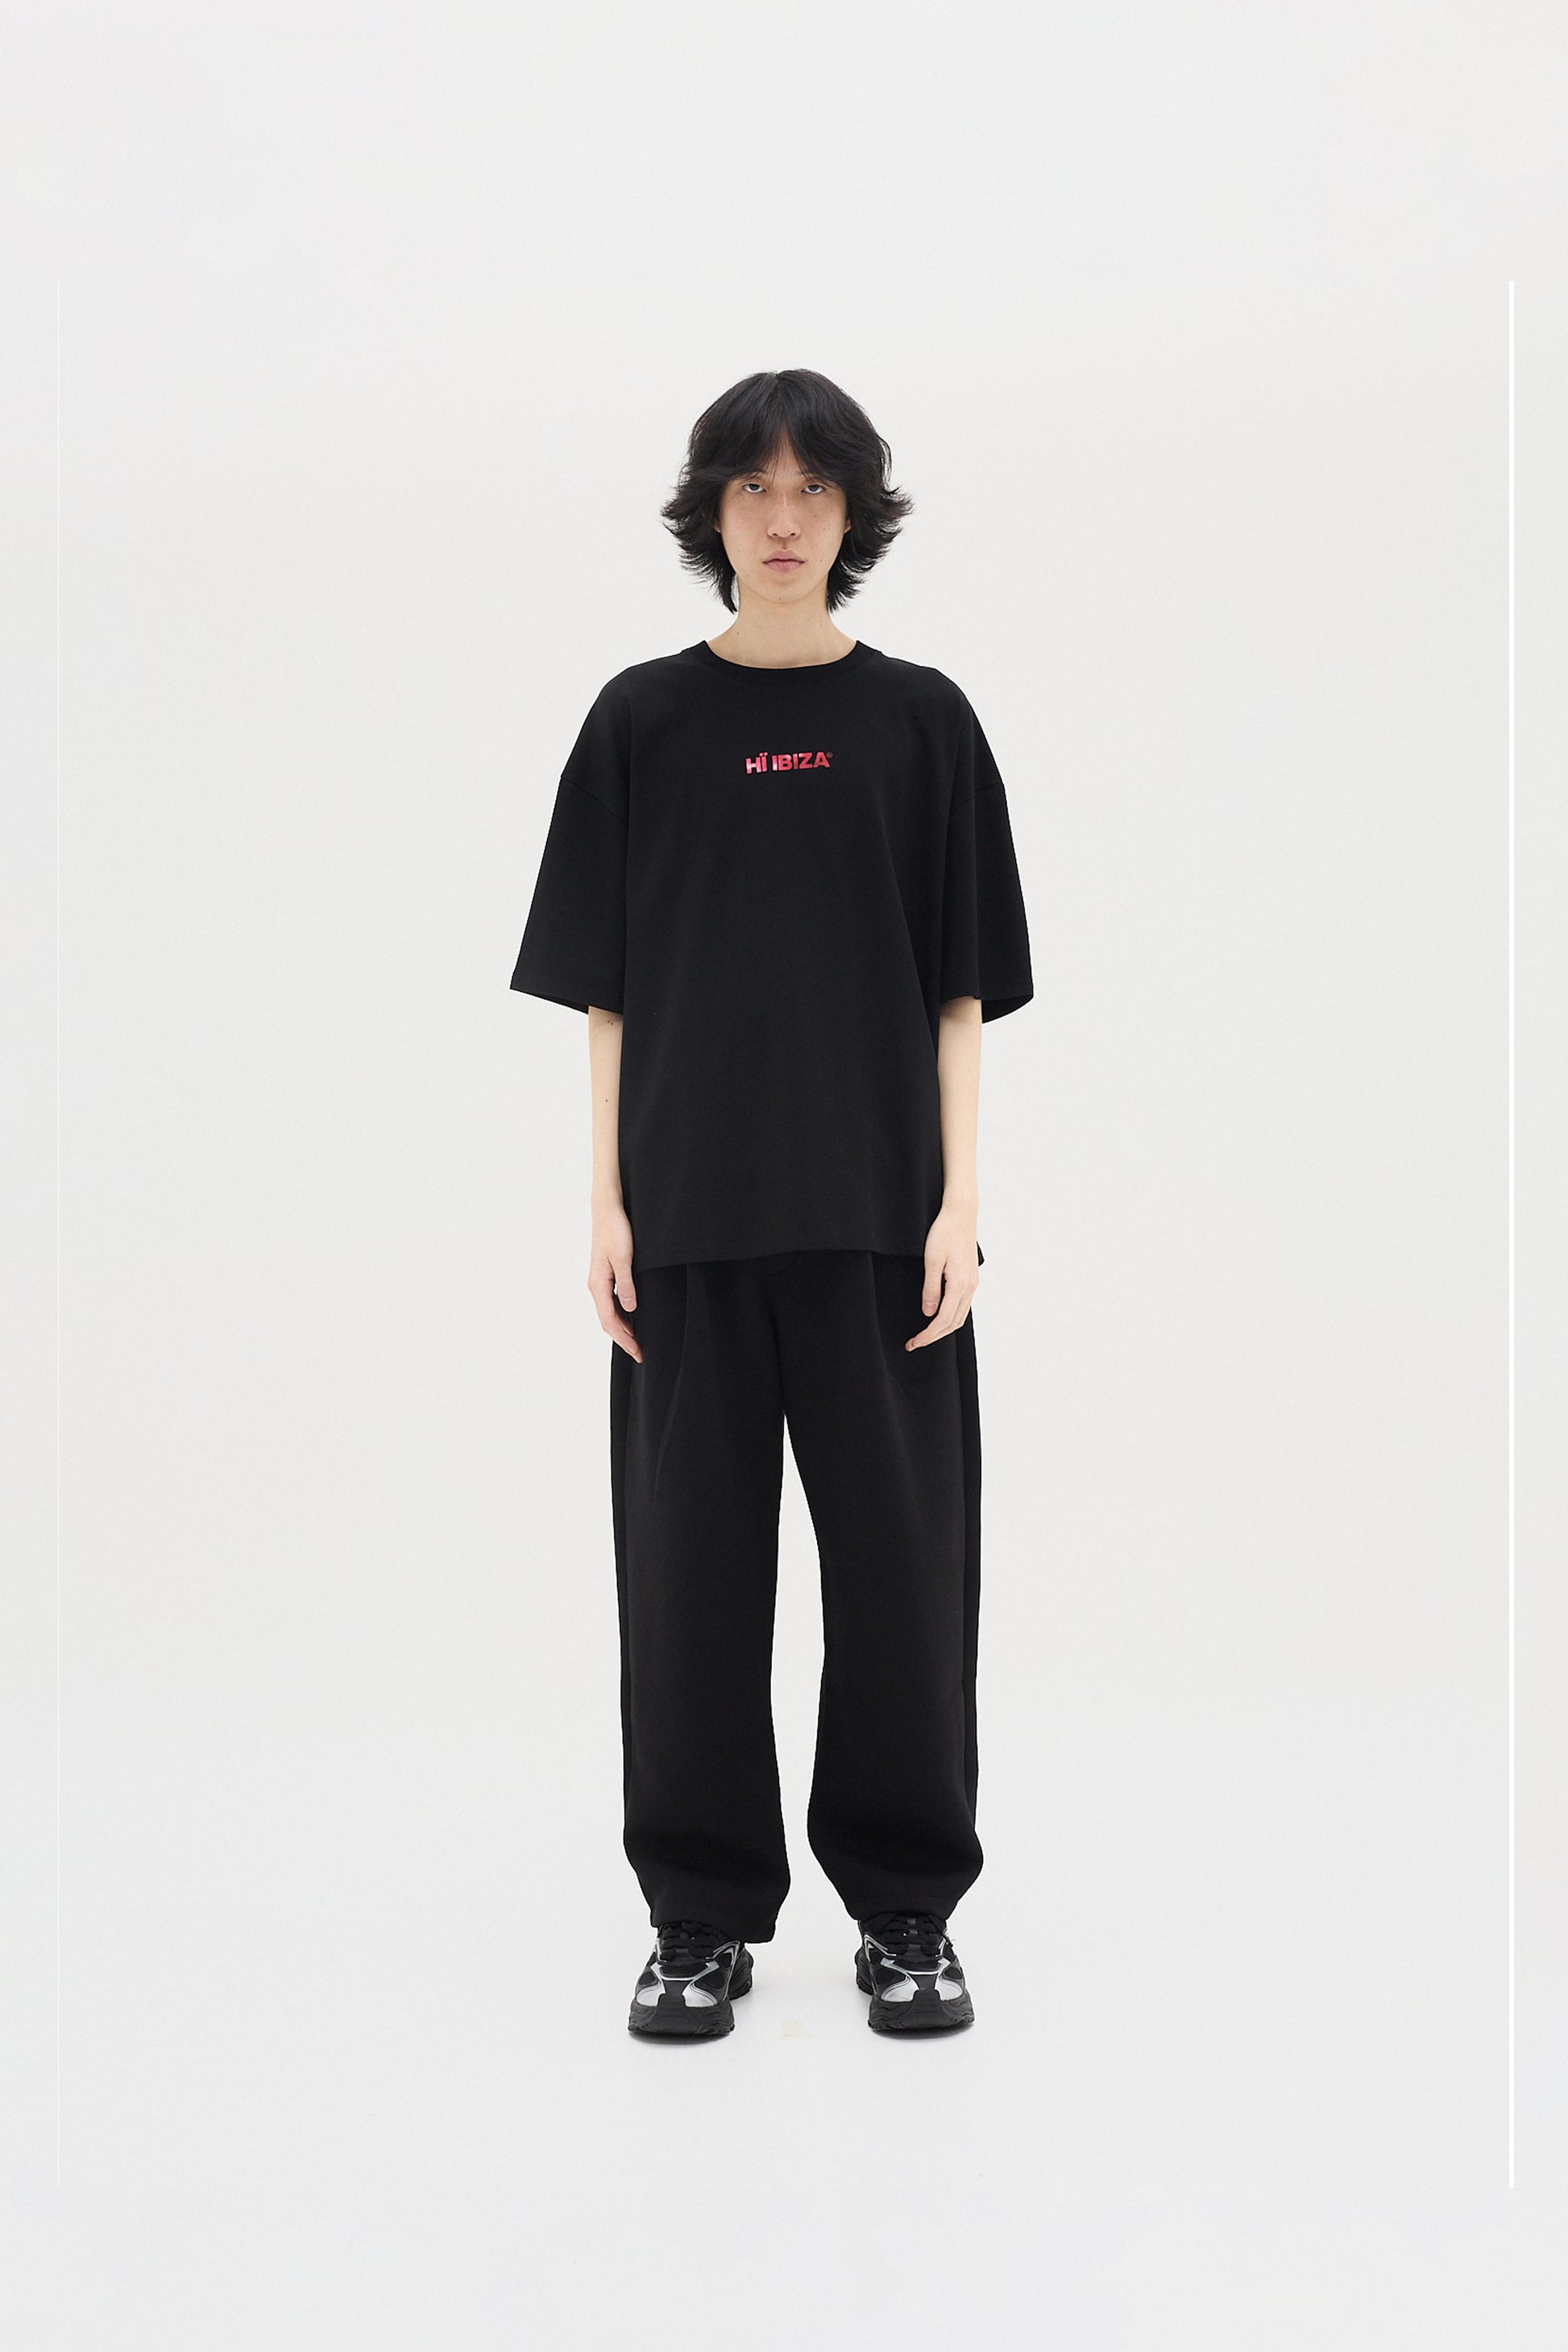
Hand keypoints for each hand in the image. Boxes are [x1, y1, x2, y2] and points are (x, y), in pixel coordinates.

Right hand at [588, 1201, 641, 1361]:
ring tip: (637, 1341)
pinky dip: (620, 1316)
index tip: (638, 1352)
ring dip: (622, 1329)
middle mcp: (595, 1286)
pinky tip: (631, 1319)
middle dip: (623, 1339)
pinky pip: (610, 1303)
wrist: (606, 1211)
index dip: (624, 1339)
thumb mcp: (624, 1258)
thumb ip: (626, 1285)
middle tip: (639, 1354)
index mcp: (598, 1285)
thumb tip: (630, 1309)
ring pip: (608, 1313)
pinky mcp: (604, 1276)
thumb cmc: (615, 1231)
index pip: (610, 1321)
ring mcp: (598, 1282)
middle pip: (607, 1321)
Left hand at [907, 1200, 979, 1349]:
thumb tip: (928, 1313)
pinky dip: (951, 1318)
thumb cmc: (944, 1232)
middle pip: (954, 1324)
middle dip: (934, 1337)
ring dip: (943, 1329)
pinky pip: (963, 1306)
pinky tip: (940, 1318)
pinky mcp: (972, 1278)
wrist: (961, 1214)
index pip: (943, 1320)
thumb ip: (930, 1289)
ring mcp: (973, 1283)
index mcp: (960, 1285)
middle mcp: (970, 1287)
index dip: (927, 1335)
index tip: (913, 1343)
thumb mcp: (932, 1260)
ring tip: (925, 1335)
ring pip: (960, 1317)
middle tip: (914, 1343)